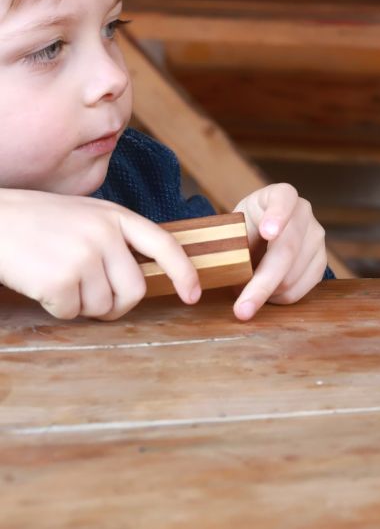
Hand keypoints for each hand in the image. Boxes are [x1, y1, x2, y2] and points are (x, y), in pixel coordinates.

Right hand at [0, 191, 199, 320]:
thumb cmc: (37, 222)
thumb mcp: (87, 216)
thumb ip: (117, 238)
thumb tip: (143, 276)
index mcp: (117, 216)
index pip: (164, 245)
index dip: (184, 273)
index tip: (193, 295)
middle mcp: (106, 234)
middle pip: (135, 290)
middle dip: (117, 306)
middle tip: (93, 300)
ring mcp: (84, 256)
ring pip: (103, 306)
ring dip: (82, 305)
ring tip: (60, 279)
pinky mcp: (61, 279)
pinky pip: (73, 312)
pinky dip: (58, 308)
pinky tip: (43, 285)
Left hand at [231, 183, 326, 320]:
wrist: (263, 232)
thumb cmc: (244, 229)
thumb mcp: (233, 225)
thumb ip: (231, 242)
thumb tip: (224, 270)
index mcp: (280, 195)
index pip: (283, 199)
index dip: (277, 216)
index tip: (268, 232)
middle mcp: (304, 213)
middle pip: (287, 250)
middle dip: (263, 283)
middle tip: (242, 309)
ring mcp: (317, 237)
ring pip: (292, 276)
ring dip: (266, 293)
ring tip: (247, 291)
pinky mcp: (321, 261)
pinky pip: (300, 290)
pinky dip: (278, 298)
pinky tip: (266, 292)